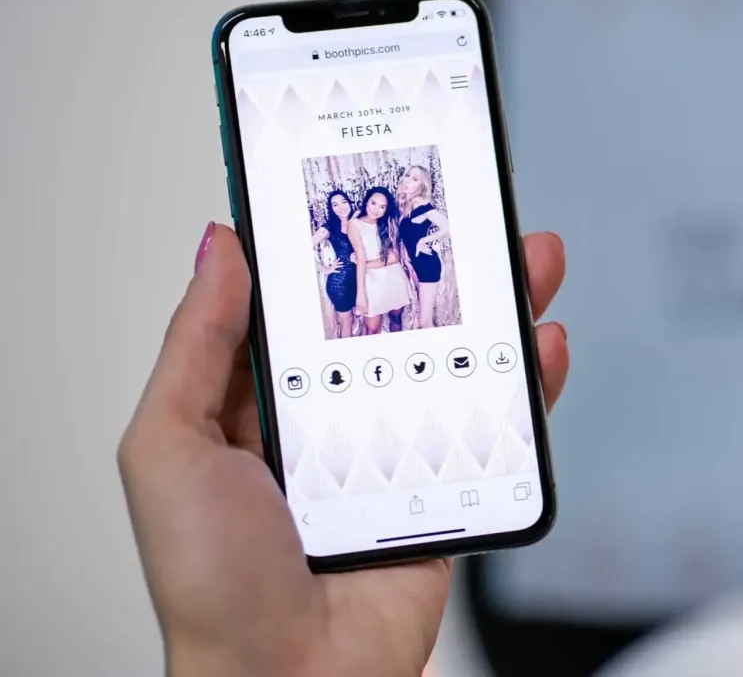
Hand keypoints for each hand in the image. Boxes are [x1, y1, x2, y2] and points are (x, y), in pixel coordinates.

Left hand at [119, 224, 567, 676]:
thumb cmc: (212, 582)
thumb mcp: (169, 447)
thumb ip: (197, 344)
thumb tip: (221, 247)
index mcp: (260, 398)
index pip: (306, 300)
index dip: (336, 244)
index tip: (366, 191)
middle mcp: (332, 416)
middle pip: (396, 320)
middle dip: (438, 263)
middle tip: (467, 213)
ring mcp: (393, 449)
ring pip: (456, 361)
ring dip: (498, 307)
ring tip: (525, 258)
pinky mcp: (445, 486)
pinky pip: (497, 426)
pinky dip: (529, 386)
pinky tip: (541, 346)